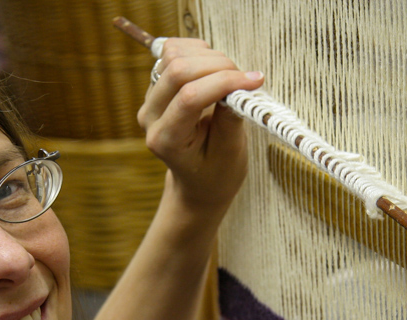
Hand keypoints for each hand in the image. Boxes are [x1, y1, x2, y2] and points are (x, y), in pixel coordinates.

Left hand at [137, 38, 263, 217]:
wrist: (199, 181)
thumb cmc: (216, 173)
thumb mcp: (230, 154)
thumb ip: (230, 120)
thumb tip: (238, 85)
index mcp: (166, 140)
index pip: (189, 97)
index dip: (225, 81)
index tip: (256, 81)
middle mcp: (150, 117)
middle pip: (177, 69)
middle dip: (219, 66)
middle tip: (245, 81)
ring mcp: (150, 99)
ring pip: (173, 54)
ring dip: (209, 57)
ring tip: (230, 77)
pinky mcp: (156, 84)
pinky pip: (172, 51)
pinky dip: (198, 52)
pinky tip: (214, 70)